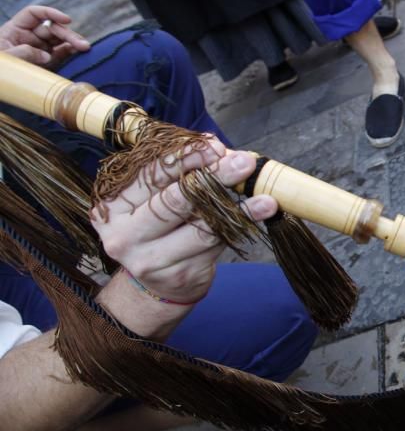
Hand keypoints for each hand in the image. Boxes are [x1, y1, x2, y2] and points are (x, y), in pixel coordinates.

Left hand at [0, 5, 89, 67]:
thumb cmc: (0, 67)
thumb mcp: (6, 58)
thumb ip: (24, 53)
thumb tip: (47, 56)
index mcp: (15, 29)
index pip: (34, 14)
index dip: (51, 13)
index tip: (66, 20)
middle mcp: (29, 36)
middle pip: (52, 28)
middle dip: (67, 34)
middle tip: (82, 44)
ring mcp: (39, 49)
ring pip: (59, 40)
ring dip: (73, 42)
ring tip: (85, 48)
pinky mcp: (47, 61)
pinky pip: (61, 53)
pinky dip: (71, 52)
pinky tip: (79, 53)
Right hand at [91, 137, 277, 303]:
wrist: (156, 283)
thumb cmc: (158, 227)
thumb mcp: (156, 197)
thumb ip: (180, 171)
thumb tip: (217, 146)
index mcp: (112, 206)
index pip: (151, 175)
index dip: (186, 158)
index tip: (216, 146)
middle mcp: (124, 234)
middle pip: (175, 201)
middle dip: (215, 177)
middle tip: (245, 163)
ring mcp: (149, 260)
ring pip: (201, 228)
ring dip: (238, 209)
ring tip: (265, 198)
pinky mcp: (178, 275)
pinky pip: (214, 246)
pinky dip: (238, 227)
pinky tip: (258, 215)